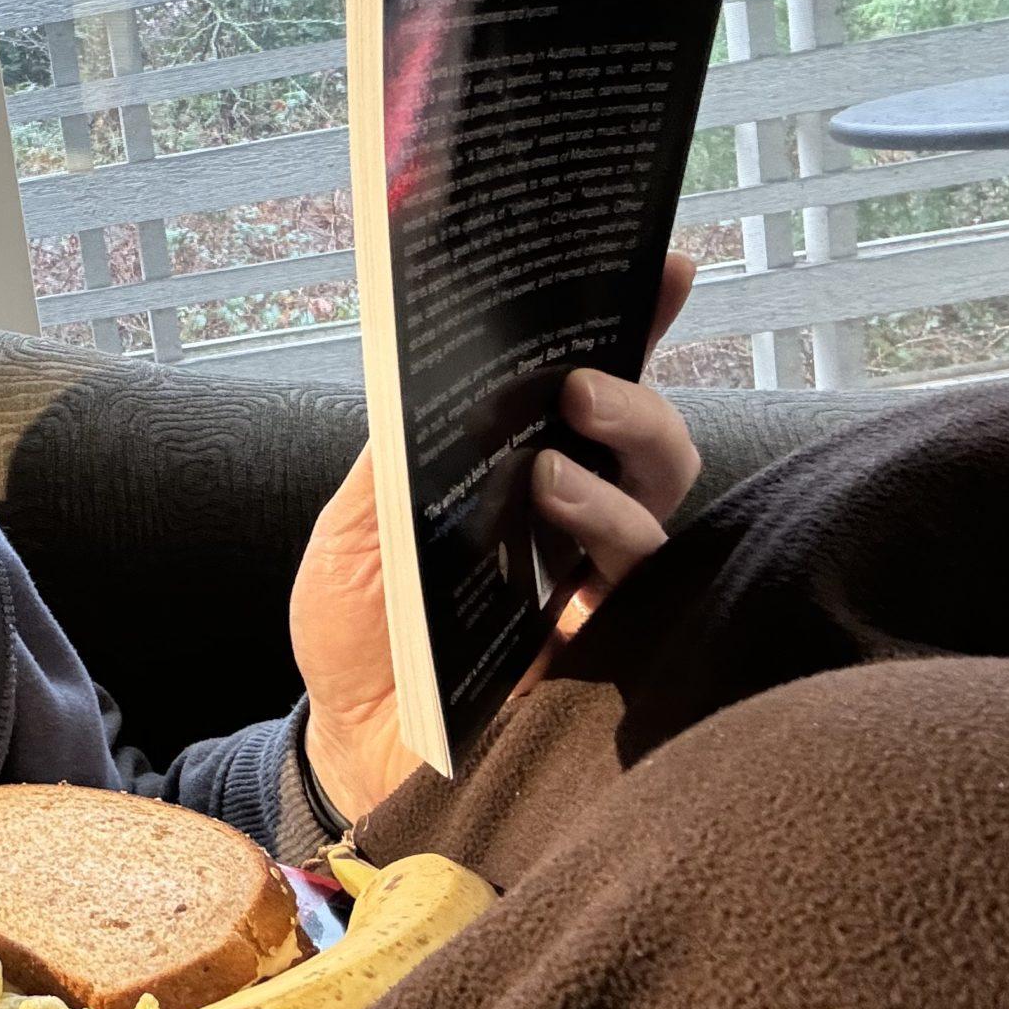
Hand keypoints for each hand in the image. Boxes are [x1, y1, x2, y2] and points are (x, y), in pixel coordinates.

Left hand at [290, 250, 701, 820]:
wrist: (348, 743)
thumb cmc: (359, 628)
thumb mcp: (352, 527)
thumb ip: (391, 456)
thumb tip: (423, 373)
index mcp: (520, 467)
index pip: (589, 385)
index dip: (634, 322)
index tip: (659, 265)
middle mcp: (574, 517)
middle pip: (647, 440)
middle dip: (632, 398)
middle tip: (576, 382)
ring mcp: (594, 582)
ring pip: (657, 507)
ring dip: (612, 475)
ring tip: (547, 469)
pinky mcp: (597, 650)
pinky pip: (636, 593)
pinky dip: (604, 553)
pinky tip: (559, 544)